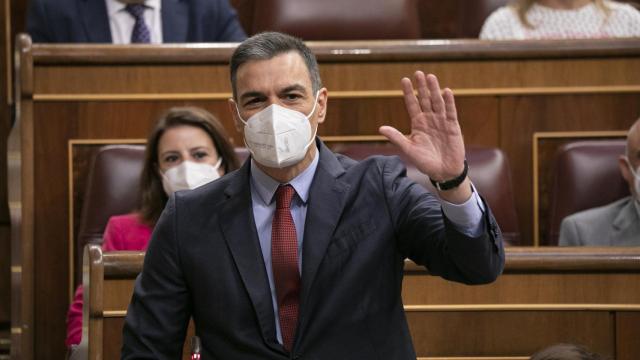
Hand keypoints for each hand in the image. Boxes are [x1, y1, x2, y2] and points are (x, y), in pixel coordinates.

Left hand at [379, 71, 470, 202]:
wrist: (443, 171)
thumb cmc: (425, 161)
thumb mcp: (408, 149)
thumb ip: (396, 137)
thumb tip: (380, 128)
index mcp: (417, 124)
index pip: (412, 104)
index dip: (408, 92)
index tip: (404, 80)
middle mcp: (429, 119)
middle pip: (424, 99)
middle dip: (421, 87)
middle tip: (418, 72)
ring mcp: (441, 121)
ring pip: (437, 102)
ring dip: (434, 90)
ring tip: (430, 77)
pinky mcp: (453, 126)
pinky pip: (450, 112)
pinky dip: (449, 102)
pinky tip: (446, 91)